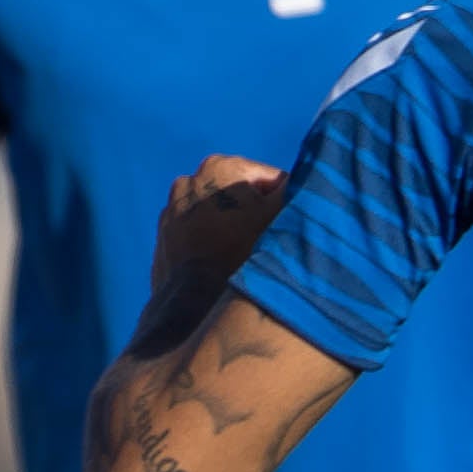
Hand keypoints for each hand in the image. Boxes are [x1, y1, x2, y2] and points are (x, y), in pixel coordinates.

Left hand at [141, 152, 290, 325]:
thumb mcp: (281, 214)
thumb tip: (309, 176)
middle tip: (268, 242)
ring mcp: (171, 212)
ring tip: (245, 256)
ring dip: (233, 229)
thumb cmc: (243, 253)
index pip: (268, 179)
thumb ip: (297, 187)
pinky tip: (223, 265)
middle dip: (255, 214)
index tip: (287, 226)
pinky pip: (198, 237)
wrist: (195, 305)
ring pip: (218, 216)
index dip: (284, 202)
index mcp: (218, 167)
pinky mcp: (163, 241)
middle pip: (240, 196)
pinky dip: (211, 245)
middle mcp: (188, 183)